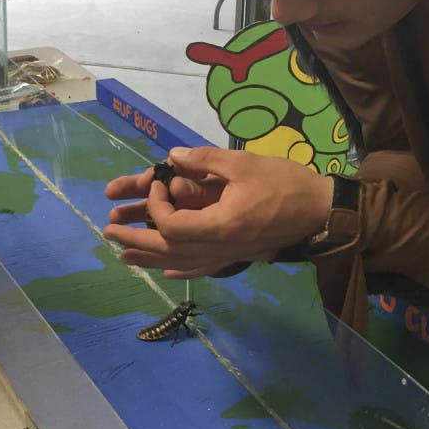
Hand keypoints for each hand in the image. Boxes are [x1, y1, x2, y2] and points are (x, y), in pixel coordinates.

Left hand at [103, 146, 333, 278]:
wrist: (321, 211)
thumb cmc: (284, 183)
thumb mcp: (243, 164)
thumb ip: (205, 160)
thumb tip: (172, 156)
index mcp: (219, 226)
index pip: (170, 225)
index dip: (155, 204)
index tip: (158, 183)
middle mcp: (219, 248)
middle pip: (167, 251)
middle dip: (135, 242)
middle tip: (107, 233)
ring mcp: (229, 255)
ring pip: (181, 264)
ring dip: (150, 259)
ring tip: (124, 257)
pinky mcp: (238, 256)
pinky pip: (203, 268)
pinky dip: (181, 269)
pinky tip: (167, 271)